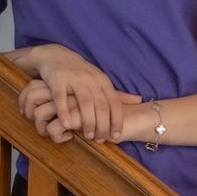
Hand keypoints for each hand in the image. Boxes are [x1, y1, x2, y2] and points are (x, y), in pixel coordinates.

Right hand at [20, 78, 141, 143]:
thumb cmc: (81, 73)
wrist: (56, 55)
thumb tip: (139, 100)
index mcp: (103, 81)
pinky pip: (61, 98)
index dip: (117, 120)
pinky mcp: (58, 79)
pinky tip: (67, 125)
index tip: (117, 135)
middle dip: (103, 125)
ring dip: (88, 121)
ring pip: (85, 102)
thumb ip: (117, 93)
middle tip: (101, 140)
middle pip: (101, 105)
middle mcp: (91, 80)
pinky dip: (64, 112)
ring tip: (89, 136)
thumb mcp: (100, 80)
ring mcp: (74, 79)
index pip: (115, 103)